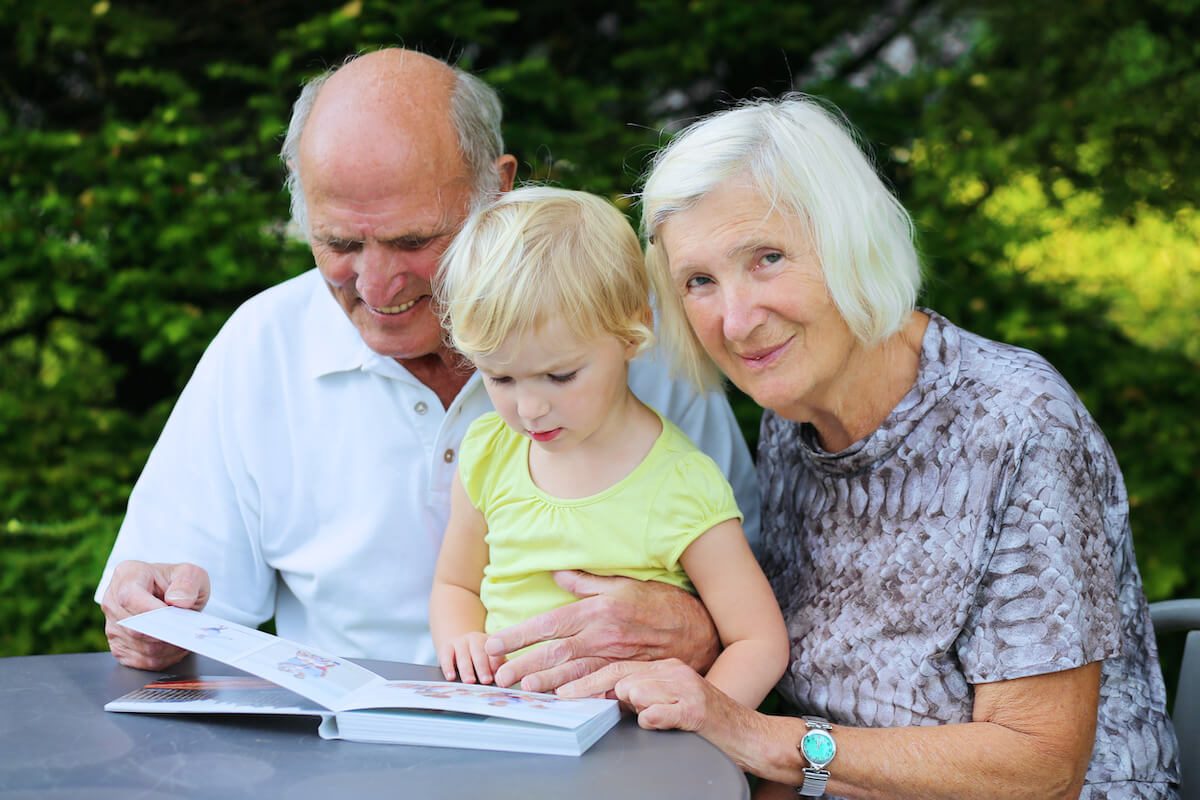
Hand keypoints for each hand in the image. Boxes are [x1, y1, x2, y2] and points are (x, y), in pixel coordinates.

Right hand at [100, 560, 210, 670]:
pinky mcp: (118, 647)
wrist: (173, 596)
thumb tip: (178, 601)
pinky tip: (175, 647)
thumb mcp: (191, 573)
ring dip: (168, 647)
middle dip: (166, 632)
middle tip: (188, 629)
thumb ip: (188, 581)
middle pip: (135, 628)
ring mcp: (112, 626)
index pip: (129, 597)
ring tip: (184, 636)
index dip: (150, 611)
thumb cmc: (179, 583)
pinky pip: (141, 661)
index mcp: (127, 575)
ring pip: (141, 648)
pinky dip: (164, 659)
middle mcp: (112, 601)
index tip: (173, 616)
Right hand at [438, 631, 505, 684]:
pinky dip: (448, 667)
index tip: (498, 675)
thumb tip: (506, 678)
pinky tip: (451, 677)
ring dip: (467, 669)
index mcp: (490, 642)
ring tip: (469, 681)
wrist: (458, 645)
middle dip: (483, 667)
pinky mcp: (446, 647)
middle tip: (486, 680)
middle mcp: (475, 639)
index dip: (496, 664)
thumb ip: (498, 667)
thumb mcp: (489, 659)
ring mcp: (460, 642)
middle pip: (479, 653)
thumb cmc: (479, 657)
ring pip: (463, 655)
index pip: (495, 652)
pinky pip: (446, 656)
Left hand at [485, 570, 719, 691]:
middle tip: (497, 675)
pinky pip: (596, 684)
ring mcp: (616, 656)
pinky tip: (559, 700)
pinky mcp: (627, 672)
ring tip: (521, 690)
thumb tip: (557, 573)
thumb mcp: (622, 584)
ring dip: (544, 682)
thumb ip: (585, 582)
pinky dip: (575, 693)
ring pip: (573, 671)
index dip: (519, 635)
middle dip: (523, 663)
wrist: (698, 628)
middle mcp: (603, 634)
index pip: (549, 622)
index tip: (494, 643)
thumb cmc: (658, 603)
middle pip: (555, 651)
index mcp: (597, 609)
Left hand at [560, 658, 757, 763]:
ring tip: (636, 711)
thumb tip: (607, 697)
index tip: (560, 689)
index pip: (616, 667)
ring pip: (638, 690)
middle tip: (564, 697)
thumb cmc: (706, 720)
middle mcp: (672, 672)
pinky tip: (652, 721)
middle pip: (620, 675)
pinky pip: (662, 712)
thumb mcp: (670, 699)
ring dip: (630, 704)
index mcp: (663, 667)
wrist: (750, 734)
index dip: (586, 678)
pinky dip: (654, 718)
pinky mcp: (696, 708)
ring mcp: (685, 688)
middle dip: (588, 687)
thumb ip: (640, 695)